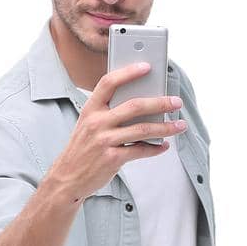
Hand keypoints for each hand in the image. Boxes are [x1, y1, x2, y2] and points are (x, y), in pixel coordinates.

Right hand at [50, 61, 187, 200]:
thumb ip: (108, 114)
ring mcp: (104, 140)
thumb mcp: (88, 125)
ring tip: (179, 125)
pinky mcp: (112, 158)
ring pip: (143, 129)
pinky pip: (140, 150)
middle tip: (176, 102)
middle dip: (160, 103)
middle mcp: (97, 122)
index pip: (109, 83)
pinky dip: (155, 148)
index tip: (147, 67)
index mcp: (90, 109)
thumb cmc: (82, 150)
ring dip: (165, 127)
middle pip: (135, 106)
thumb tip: (141, 106)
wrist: (67, 178)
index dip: (128, 72)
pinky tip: (163, 146)